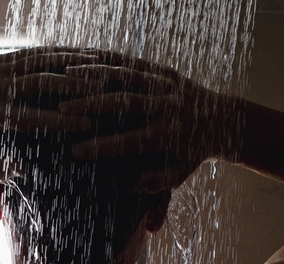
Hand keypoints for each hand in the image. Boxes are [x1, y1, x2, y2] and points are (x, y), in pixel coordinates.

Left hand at [0, 47, 105, 180]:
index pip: (32, 117)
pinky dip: (59, 53)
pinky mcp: (1, 58)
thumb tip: (25, 173)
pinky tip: (82, 55)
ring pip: (40, 62)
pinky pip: (34, 53)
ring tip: (100, 68)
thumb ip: (0, 170)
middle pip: (40, 84)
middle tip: (101, 92)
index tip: (86, 125)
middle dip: (73, 87)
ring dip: (71, 64)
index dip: (61, 121)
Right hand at [58, 59, 222, 192]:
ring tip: (65, 76)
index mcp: (169, 134)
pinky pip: (134, 62)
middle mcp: (168, 106)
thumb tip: (130, 187)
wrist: (223, 121)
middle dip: (92, 105)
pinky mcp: (165, 70)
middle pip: (125, 102)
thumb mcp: (178, 173)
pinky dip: (108, 58)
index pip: (131, 141)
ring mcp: (167, 84)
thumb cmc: (192, 153)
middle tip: (61, 109)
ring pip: (128, 76)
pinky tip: (84, 56)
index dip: (102, 146)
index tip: (75, 152)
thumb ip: (156, 182)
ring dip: (95, 75)